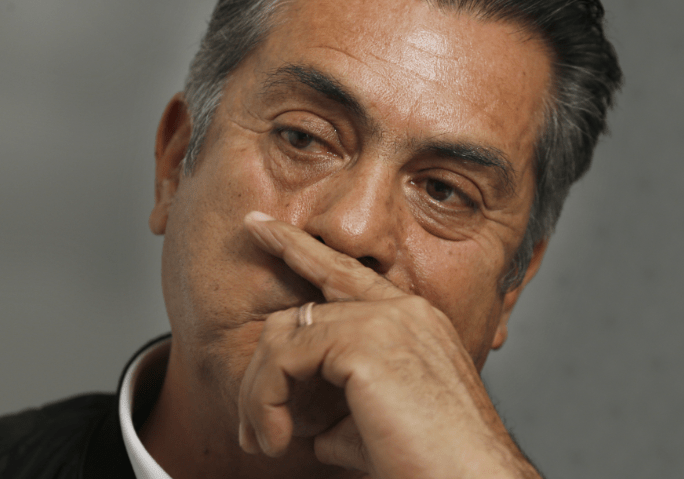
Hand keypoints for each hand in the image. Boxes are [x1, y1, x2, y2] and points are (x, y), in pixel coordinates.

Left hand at [237, 212, 539, 477]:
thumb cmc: (432, 464)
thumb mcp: (379, 426)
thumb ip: (344, 409)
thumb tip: (311, 426)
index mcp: (413, 322)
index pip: (346, 272)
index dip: (298, 248)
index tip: (260, 228)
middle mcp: (402, 310)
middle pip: (301, 309)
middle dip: (262, 363)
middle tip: (251, 426)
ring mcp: (385, 320)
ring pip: (284, 335)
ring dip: (260, 394)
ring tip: (264, 442)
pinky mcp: (364, 342)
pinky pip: (283, 359)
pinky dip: (265, 400)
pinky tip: (276, 440)